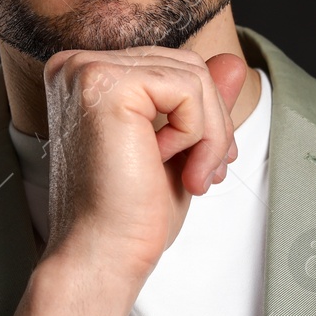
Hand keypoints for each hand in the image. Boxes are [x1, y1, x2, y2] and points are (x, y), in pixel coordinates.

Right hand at [39, 45, 246, 282]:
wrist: (103, 253)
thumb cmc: (131, 212)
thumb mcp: (180, 147)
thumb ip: (201, 102)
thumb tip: (236, 62)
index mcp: (88, 77)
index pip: (171, 67)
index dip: (204, 115)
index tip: (206, 164)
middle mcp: (79, 65)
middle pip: (186, 66)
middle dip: (214, 125)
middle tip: (204, 176)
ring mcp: (89, 70)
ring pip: (194, 76)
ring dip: (209, 135)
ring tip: (191, 178)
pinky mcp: (108, 85)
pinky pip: (188, 88)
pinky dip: (196, 134)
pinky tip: (165, 164)